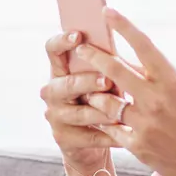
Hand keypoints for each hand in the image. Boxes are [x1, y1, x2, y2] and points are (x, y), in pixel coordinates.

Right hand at [41, 30, 122, 170]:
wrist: (97, 140)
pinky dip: (108, 135)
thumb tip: (120, 50)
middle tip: (106, 81)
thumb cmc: (105, 100)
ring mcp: (55, 115)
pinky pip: (88, 136)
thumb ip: (107, 65)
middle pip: (66, 83)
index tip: (79, 36)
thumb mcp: (105, 80)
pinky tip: (123, 134)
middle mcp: (52, 91)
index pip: (52, 49)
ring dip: (101, 112)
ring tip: (120, 112)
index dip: (62, 41)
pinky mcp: (63, 138)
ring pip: (78, 112)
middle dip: (87, 82)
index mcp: (61, 70)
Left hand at [75, 7, 175, 175]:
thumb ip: (154, 77)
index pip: (144, 46)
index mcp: (172, 81)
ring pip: (106, 101)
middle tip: (81, 49)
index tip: (107, 11)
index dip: (124, 26)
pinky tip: (100, 117)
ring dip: (95, 94)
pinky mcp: (137, 144)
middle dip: (94, 56)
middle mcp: (157, 99)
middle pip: (116, 70)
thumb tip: (124, 62)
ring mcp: (146, 123)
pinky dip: (104, 121)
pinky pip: (110, 127)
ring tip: (89, 89)